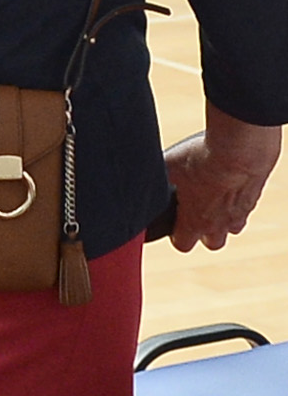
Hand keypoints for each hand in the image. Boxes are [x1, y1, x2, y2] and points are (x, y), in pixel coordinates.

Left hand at [167, 118, 280, 250]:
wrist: (239, 150)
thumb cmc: (201, 160)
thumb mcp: (168, 167)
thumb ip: (157, 181)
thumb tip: (141, 179)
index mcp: (195, 221)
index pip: (182, 245)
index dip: (176, 236)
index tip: (172, 223)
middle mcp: (220, 223)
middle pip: (213, 243)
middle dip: (203, 233)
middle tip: (194, 211)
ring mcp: (240, 213)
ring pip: (233, 227)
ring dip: (223, 218)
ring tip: (212, 197)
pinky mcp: (255, 198)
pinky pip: (245, 207)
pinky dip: (237, 201)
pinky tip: (228, 182)